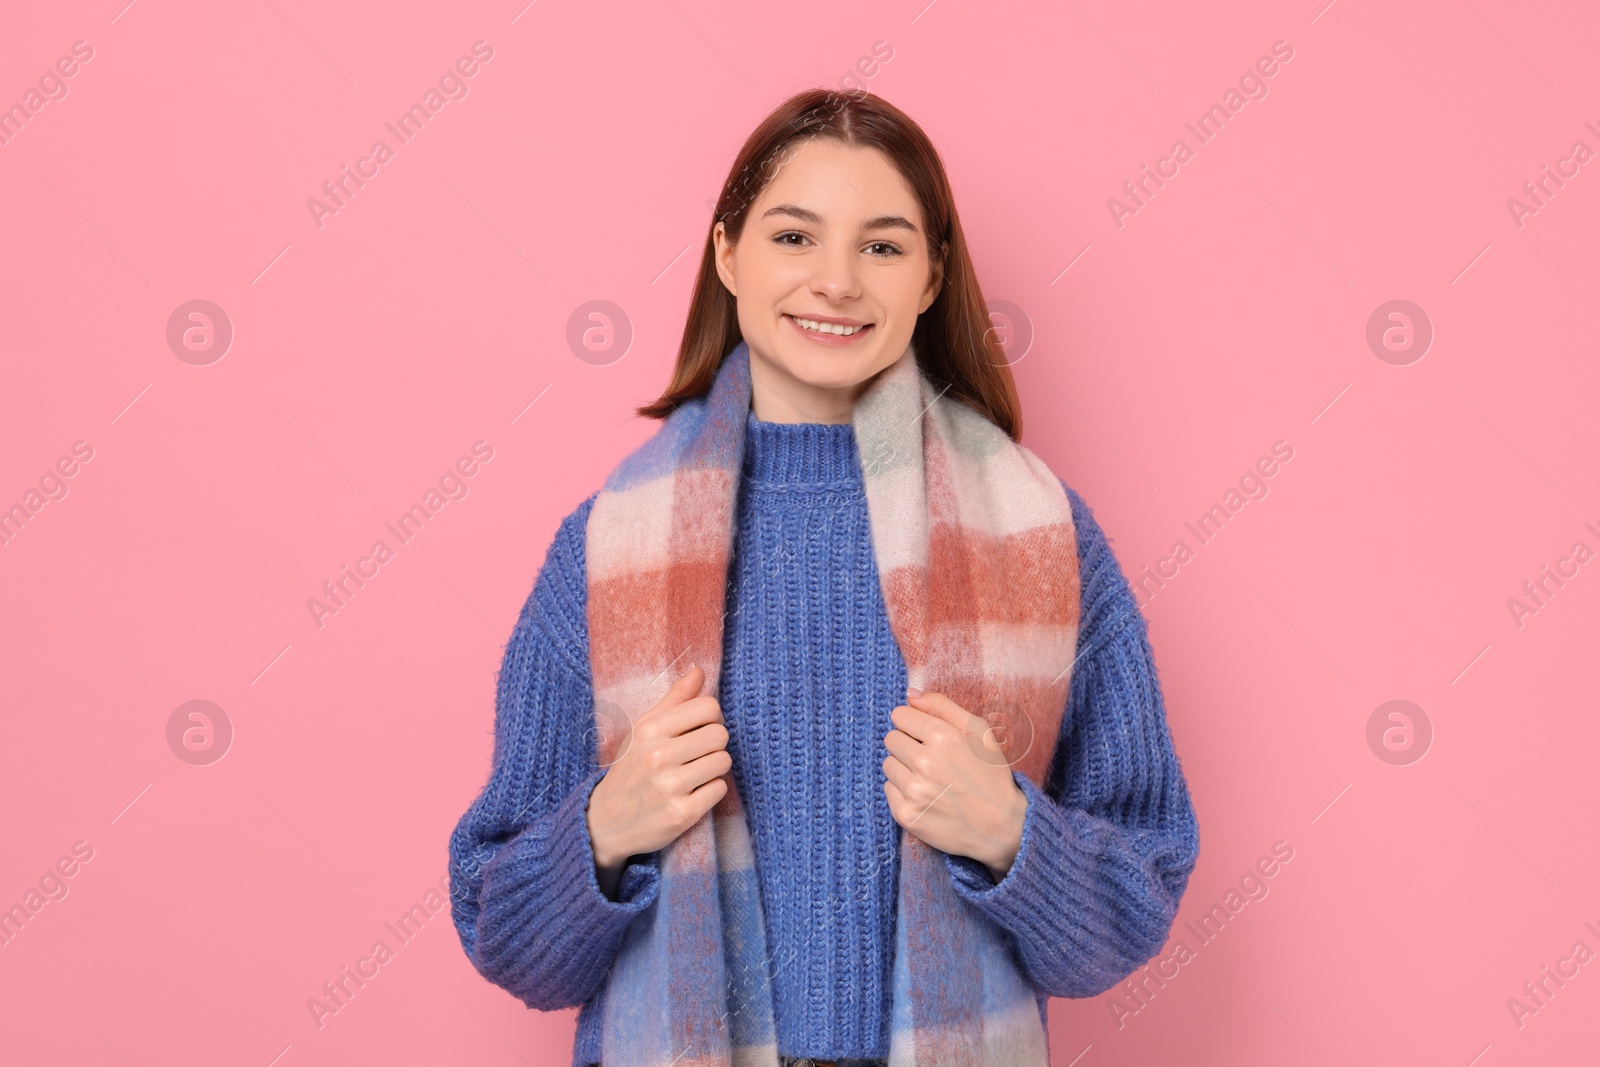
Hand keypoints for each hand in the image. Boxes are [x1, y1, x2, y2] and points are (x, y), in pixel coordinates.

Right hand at [585, 664, 730, 897]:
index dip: (711, 717)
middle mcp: (659, 756)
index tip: (699, 728)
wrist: (605, 822)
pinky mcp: (681, 814)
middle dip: (714, 743)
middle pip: (720, 734)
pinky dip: (710, 791)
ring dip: (714, 767)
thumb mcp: (643, 730)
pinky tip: (692, 793)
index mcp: (650, 729)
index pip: (709, 707)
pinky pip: (719, 790)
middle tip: (698, 753)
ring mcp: (671, 787)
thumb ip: (674, 699)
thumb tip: (699, 670)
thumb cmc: (630, 769)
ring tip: (694, 773)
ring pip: (723, 762)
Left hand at [883, 687, 1026, 882]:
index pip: (899, 716)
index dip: (913, 724)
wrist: (1002, 827)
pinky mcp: (907, 815)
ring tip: (930, 779)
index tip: (926, 736)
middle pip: (891, 739)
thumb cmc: (991, 775)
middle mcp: (925, 762)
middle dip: (908, 745)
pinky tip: (926, 796)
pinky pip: (888, 790)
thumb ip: (942, 706)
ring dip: (904, 769)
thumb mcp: (979, 731)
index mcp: (943, 737)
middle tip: (931, 760)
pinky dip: (902, 792)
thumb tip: (910, 694)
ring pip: (888, 765)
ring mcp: (914, 791)